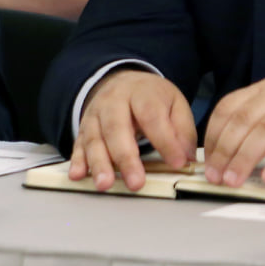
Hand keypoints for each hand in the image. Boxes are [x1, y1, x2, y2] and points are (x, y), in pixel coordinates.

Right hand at [68, 69, 195, 191]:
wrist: (122, 82)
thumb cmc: (150, 98)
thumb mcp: (175, 104)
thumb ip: (183, 130)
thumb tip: (186, 157)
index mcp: (141, 92)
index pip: (151, 115)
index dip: (165, 140)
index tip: (177, 162)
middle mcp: (114, 101)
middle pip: (117, 128)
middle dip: (125, 158)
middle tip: (136, 182)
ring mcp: (96, 114)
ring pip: (94, 138)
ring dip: (99, 163)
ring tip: (105, 183)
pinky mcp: (84, 128)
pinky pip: (79, 144)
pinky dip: (77, 161)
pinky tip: (78, 174)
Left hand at [201, 75, 264, 187]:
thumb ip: (258, 126)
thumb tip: (227, 154)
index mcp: (264, 89)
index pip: (228, 108)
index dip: (213, 135)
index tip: (206, 160)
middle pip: (243, 121)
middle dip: (224, 150)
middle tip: (215, 175)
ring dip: (245, 158)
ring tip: (234, 179)